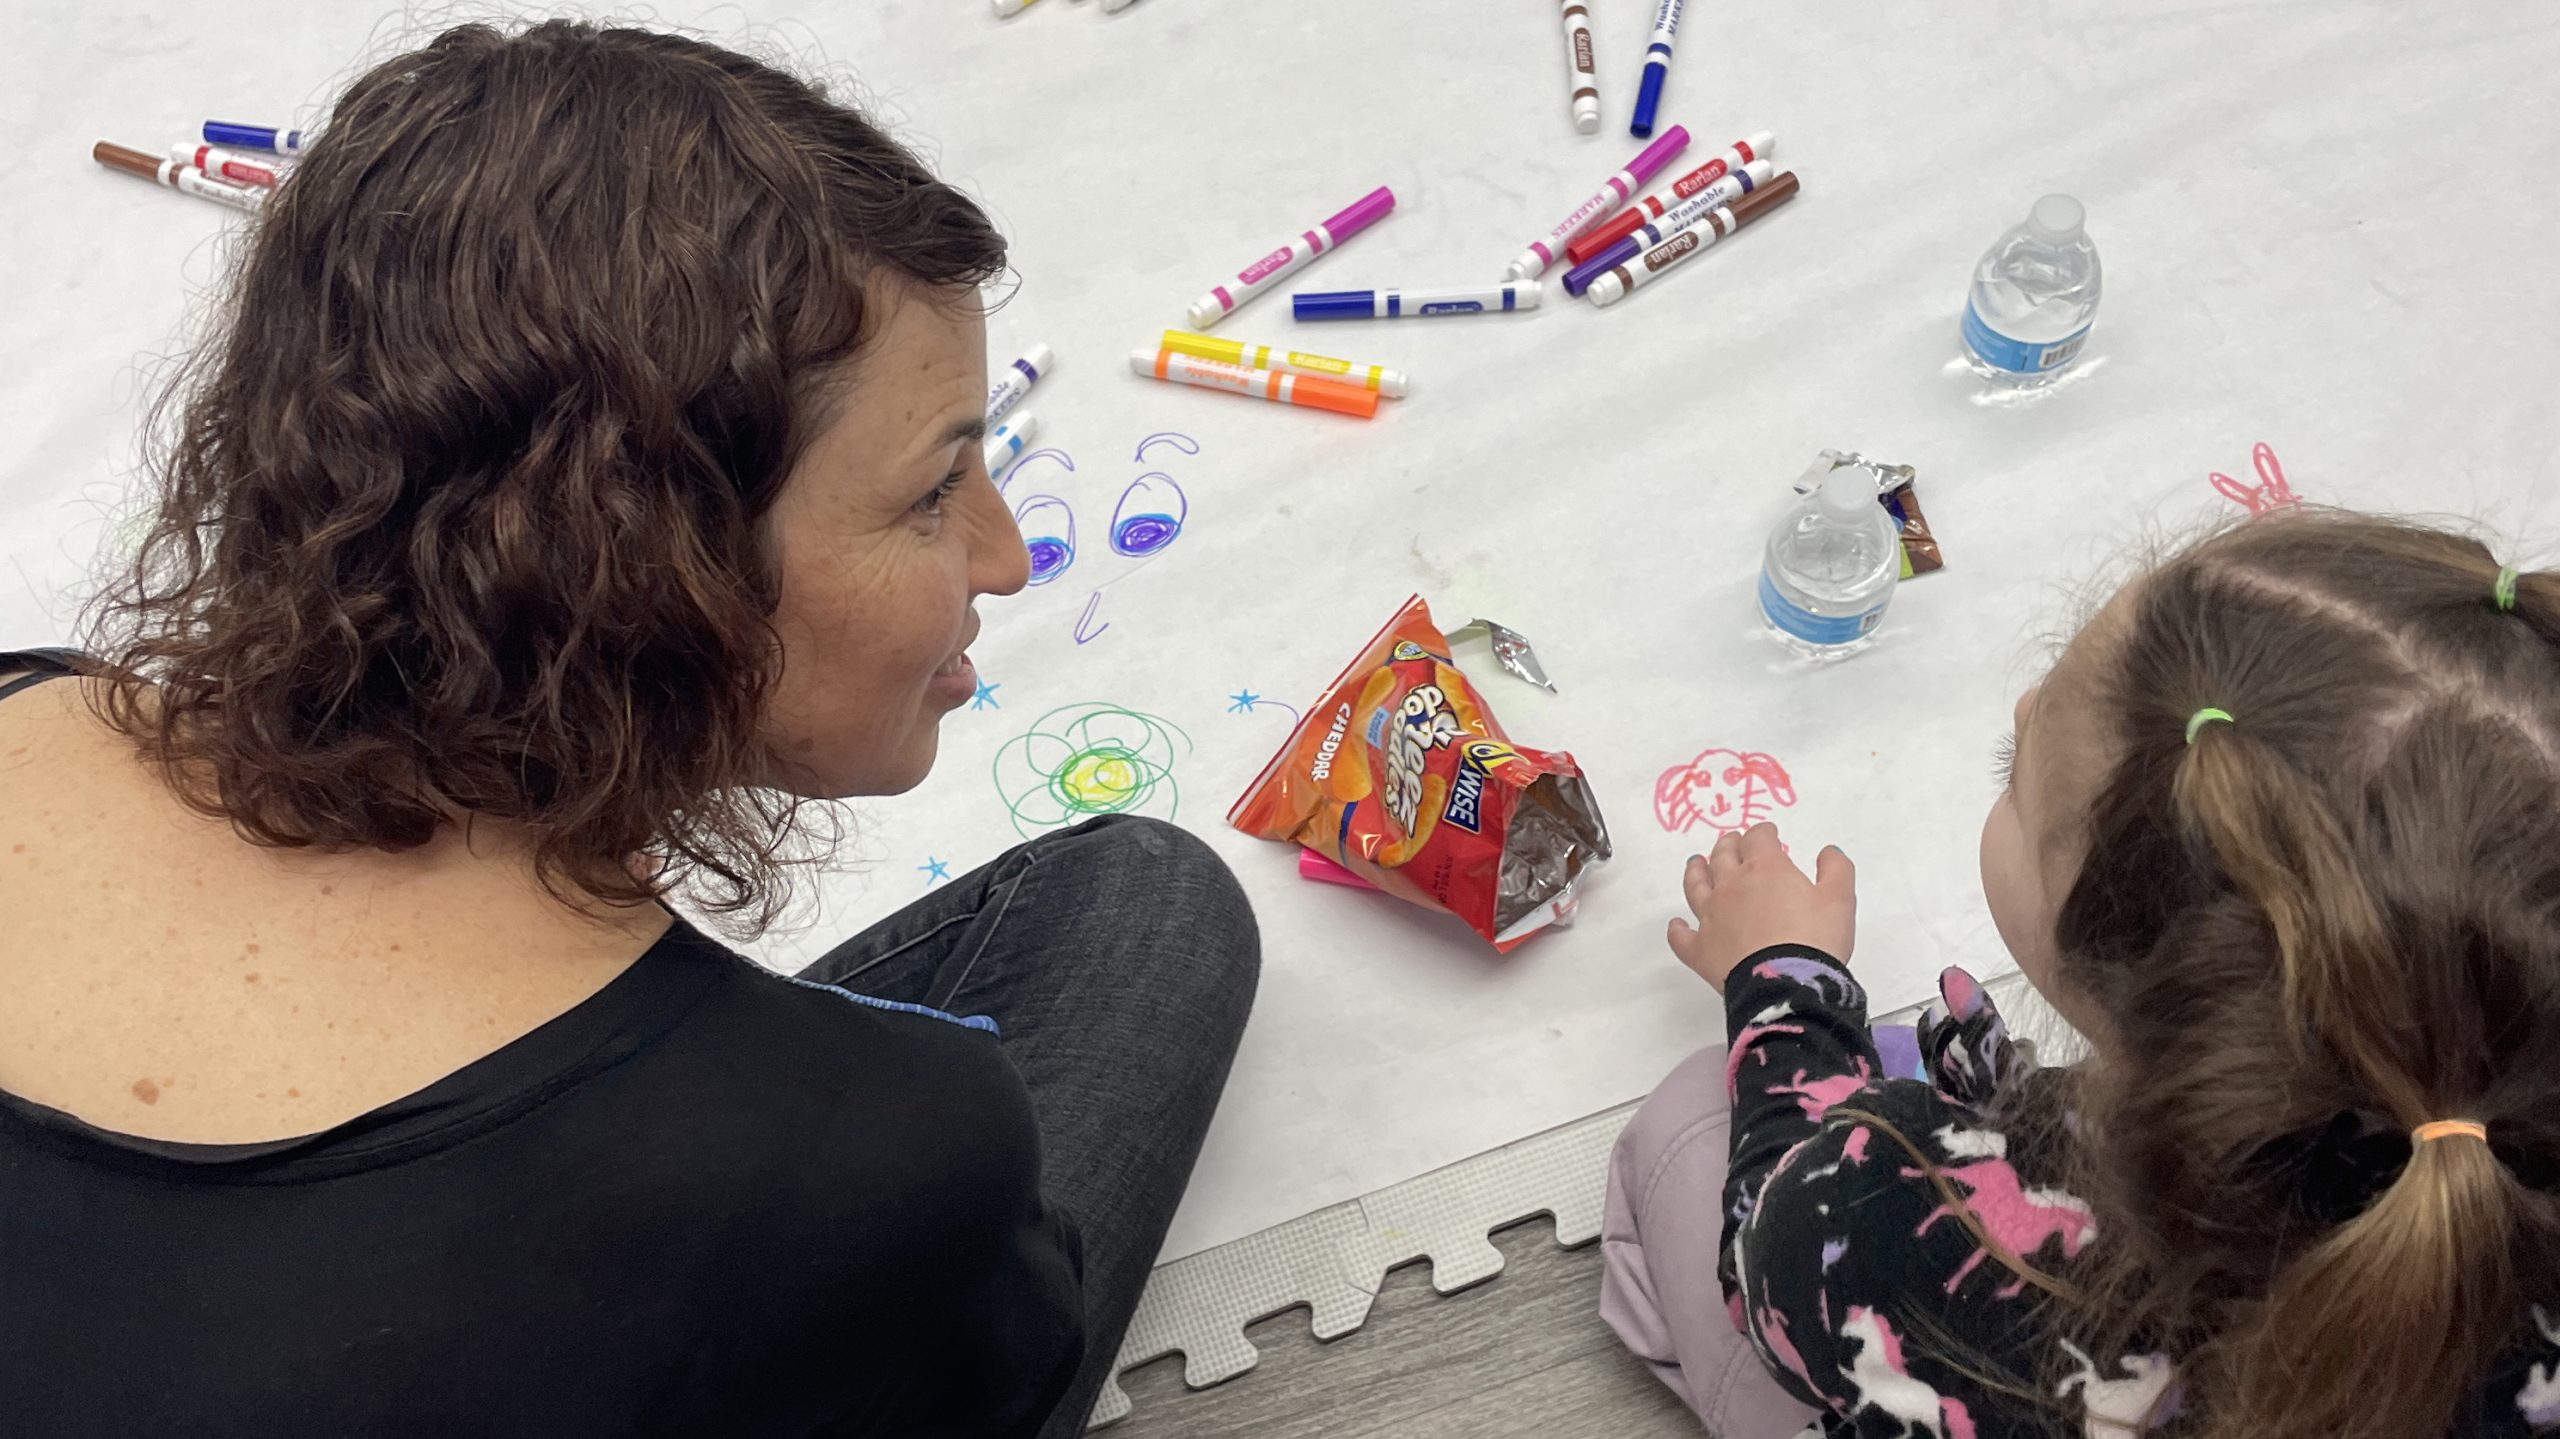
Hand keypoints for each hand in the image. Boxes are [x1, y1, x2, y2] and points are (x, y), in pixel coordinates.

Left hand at [1665, 823, 1855, 992]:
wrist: (1786, 985)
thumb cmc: (1815, 939)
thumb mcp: (1839, 899)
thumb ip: (1836, 869)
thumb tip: (1827, 851)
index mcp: (1765, 869)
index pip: (1759, 839)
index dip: (1764, 833)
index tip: (1769, 834)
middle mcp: (1731, 887)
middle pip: (1724, 857)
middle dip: (1729, 845)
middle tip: (1732, 842)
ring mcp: (1710, 917)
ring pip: (1696, 887)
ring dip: (1696, 872)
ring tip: (1695, 864)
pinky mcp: (1699, 949)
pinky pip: (1681, 937)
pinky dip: (1678, 930)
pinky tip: (1677, 926)